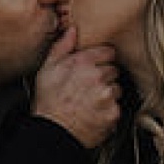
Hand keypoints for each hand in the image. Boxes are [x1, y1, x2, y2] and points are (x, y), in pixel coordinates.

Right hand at [32, 22, 120, 148]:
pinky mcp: (113, 112)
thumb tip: (72, 30)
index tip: (94, 68)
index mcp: (83, 62)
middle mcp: (97, 76)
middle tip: (87, 88)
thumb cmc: (48, 103)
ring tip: (89, 102)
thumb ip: (62, 47)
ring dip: (107, 94)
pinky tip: (93, 113)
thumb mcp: (47, 69)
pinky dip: (108, 111)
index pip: (108, 52)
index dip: (101, 60)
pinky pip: (117, 107)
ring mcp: (107, 95)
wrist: (52, 133)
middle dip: (104, 78)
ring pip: (117, 88)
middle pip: (113, 70)